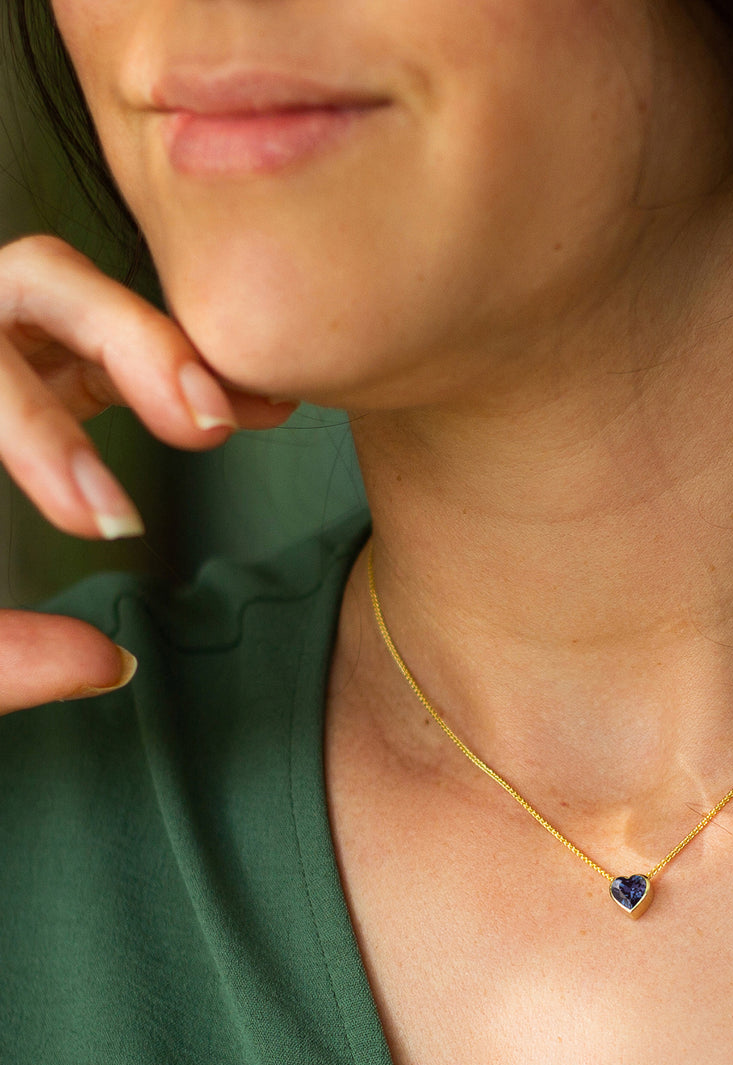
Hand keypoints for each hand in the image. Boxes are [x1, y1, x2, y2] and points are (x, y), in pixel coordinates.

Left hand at [0, 235, 296, 715]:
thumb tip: (108, 663)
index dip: (41, 433)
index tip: (112, 525)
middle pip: (31, 283)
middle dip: (126, 343)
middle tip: (201, 424)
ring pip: (76, 298)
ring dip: (167, 350)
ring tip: (244, 414)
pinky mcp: (38, 369)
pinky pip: (110, 346)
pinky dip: (179, 372)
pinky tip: (252, 412)